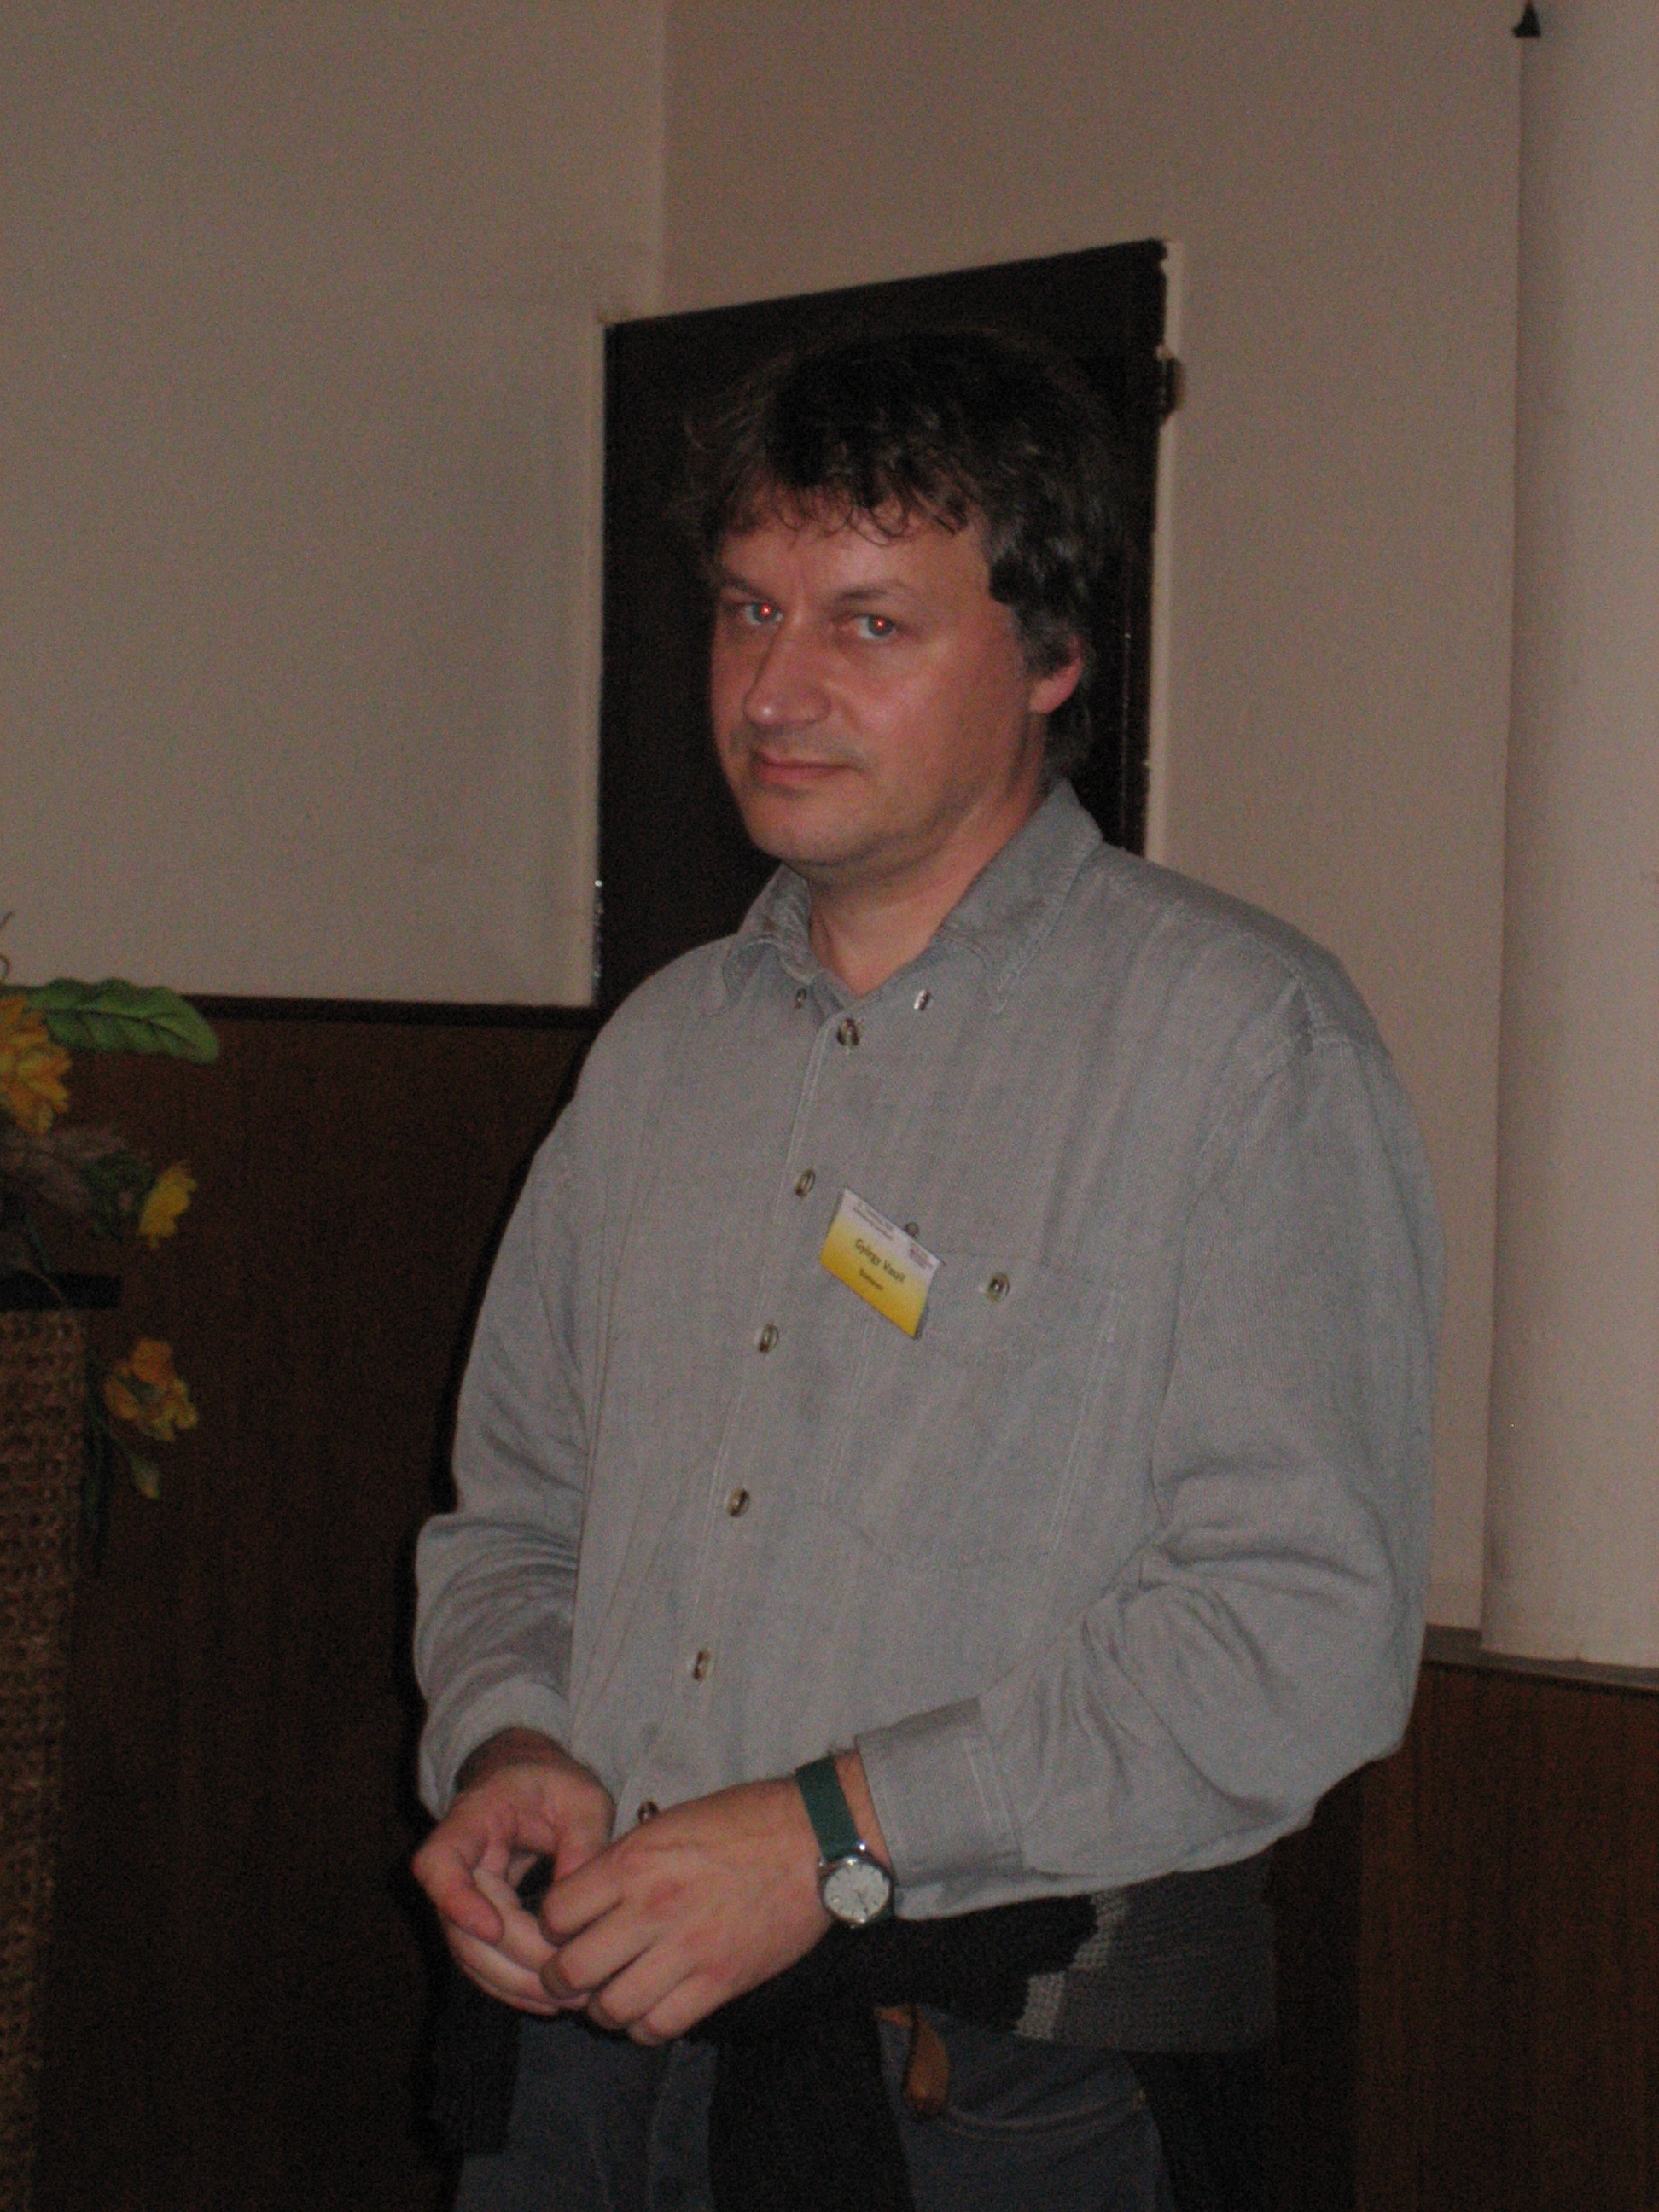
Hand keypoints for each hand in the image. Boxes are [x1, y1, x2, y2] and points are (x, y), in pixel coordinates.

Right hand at [413, 1728, 614, 2012]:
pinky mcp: (477, 1922)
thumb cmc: (555, 1785)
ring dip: (514, 1984)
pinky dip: (513, 1987)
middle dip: (511, 1959)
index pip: (438, 1862)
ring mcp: (462, 1898)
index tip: (493, 1928)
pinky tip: (550, 2001)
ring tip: (566, 1999)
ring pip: (470, 1955)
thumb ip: (583, 1842)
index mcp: (472, 1819)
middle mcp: (456, 1864)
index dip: (456, 1901)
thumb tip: (580, 1907)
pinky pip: (484, 1963)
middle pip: (461, 1926)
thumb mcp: (581, 1796)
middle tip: (563, 1979)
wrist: (530, 1783)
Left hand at [536, 1776, 830, 2043]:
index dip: (551, 1927)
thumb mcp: (670, 1822)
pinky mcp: (719, 1981)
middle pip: (571, 1971)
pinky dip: (643, 2027)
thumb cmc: (744, 1820)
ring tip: (611, 1996)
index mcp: (634, 1861)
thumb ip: (626, 1860)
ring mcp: (685, 1950)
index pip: (555, 1914)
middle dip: (562, 1979)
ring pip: (610, 2009)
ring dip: (602, 2008)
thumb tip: (589, 1893)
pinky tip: (648, 2011)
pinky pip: (659, 2027)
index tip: (563, 1930)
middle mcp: (650, 1908)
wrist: (815, 1839)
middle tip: (572, 1976)